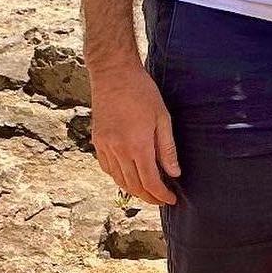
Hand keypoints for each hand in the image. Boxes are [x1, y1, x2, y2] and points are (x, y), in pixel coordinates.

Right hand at [90, 63, 180, 206]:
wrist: (114, 73)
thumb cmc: (142, 92)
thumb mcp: (162, 118)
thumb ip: (167, 149)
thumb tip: (174, 173)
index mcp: (138, 145)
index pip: (150, 182)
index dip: (161, 195)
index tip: (171, 199)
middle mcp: (119, 150)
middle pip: (134, 185)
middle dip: (149, 196)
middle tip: (161, 198)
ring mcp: (105, 146)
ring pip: (118, 180)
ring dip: (133, 190)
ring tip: (147, 191)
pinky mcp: (97, 141)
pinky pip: (107, 168)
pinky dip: (118, 177)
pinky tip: (127, 176)